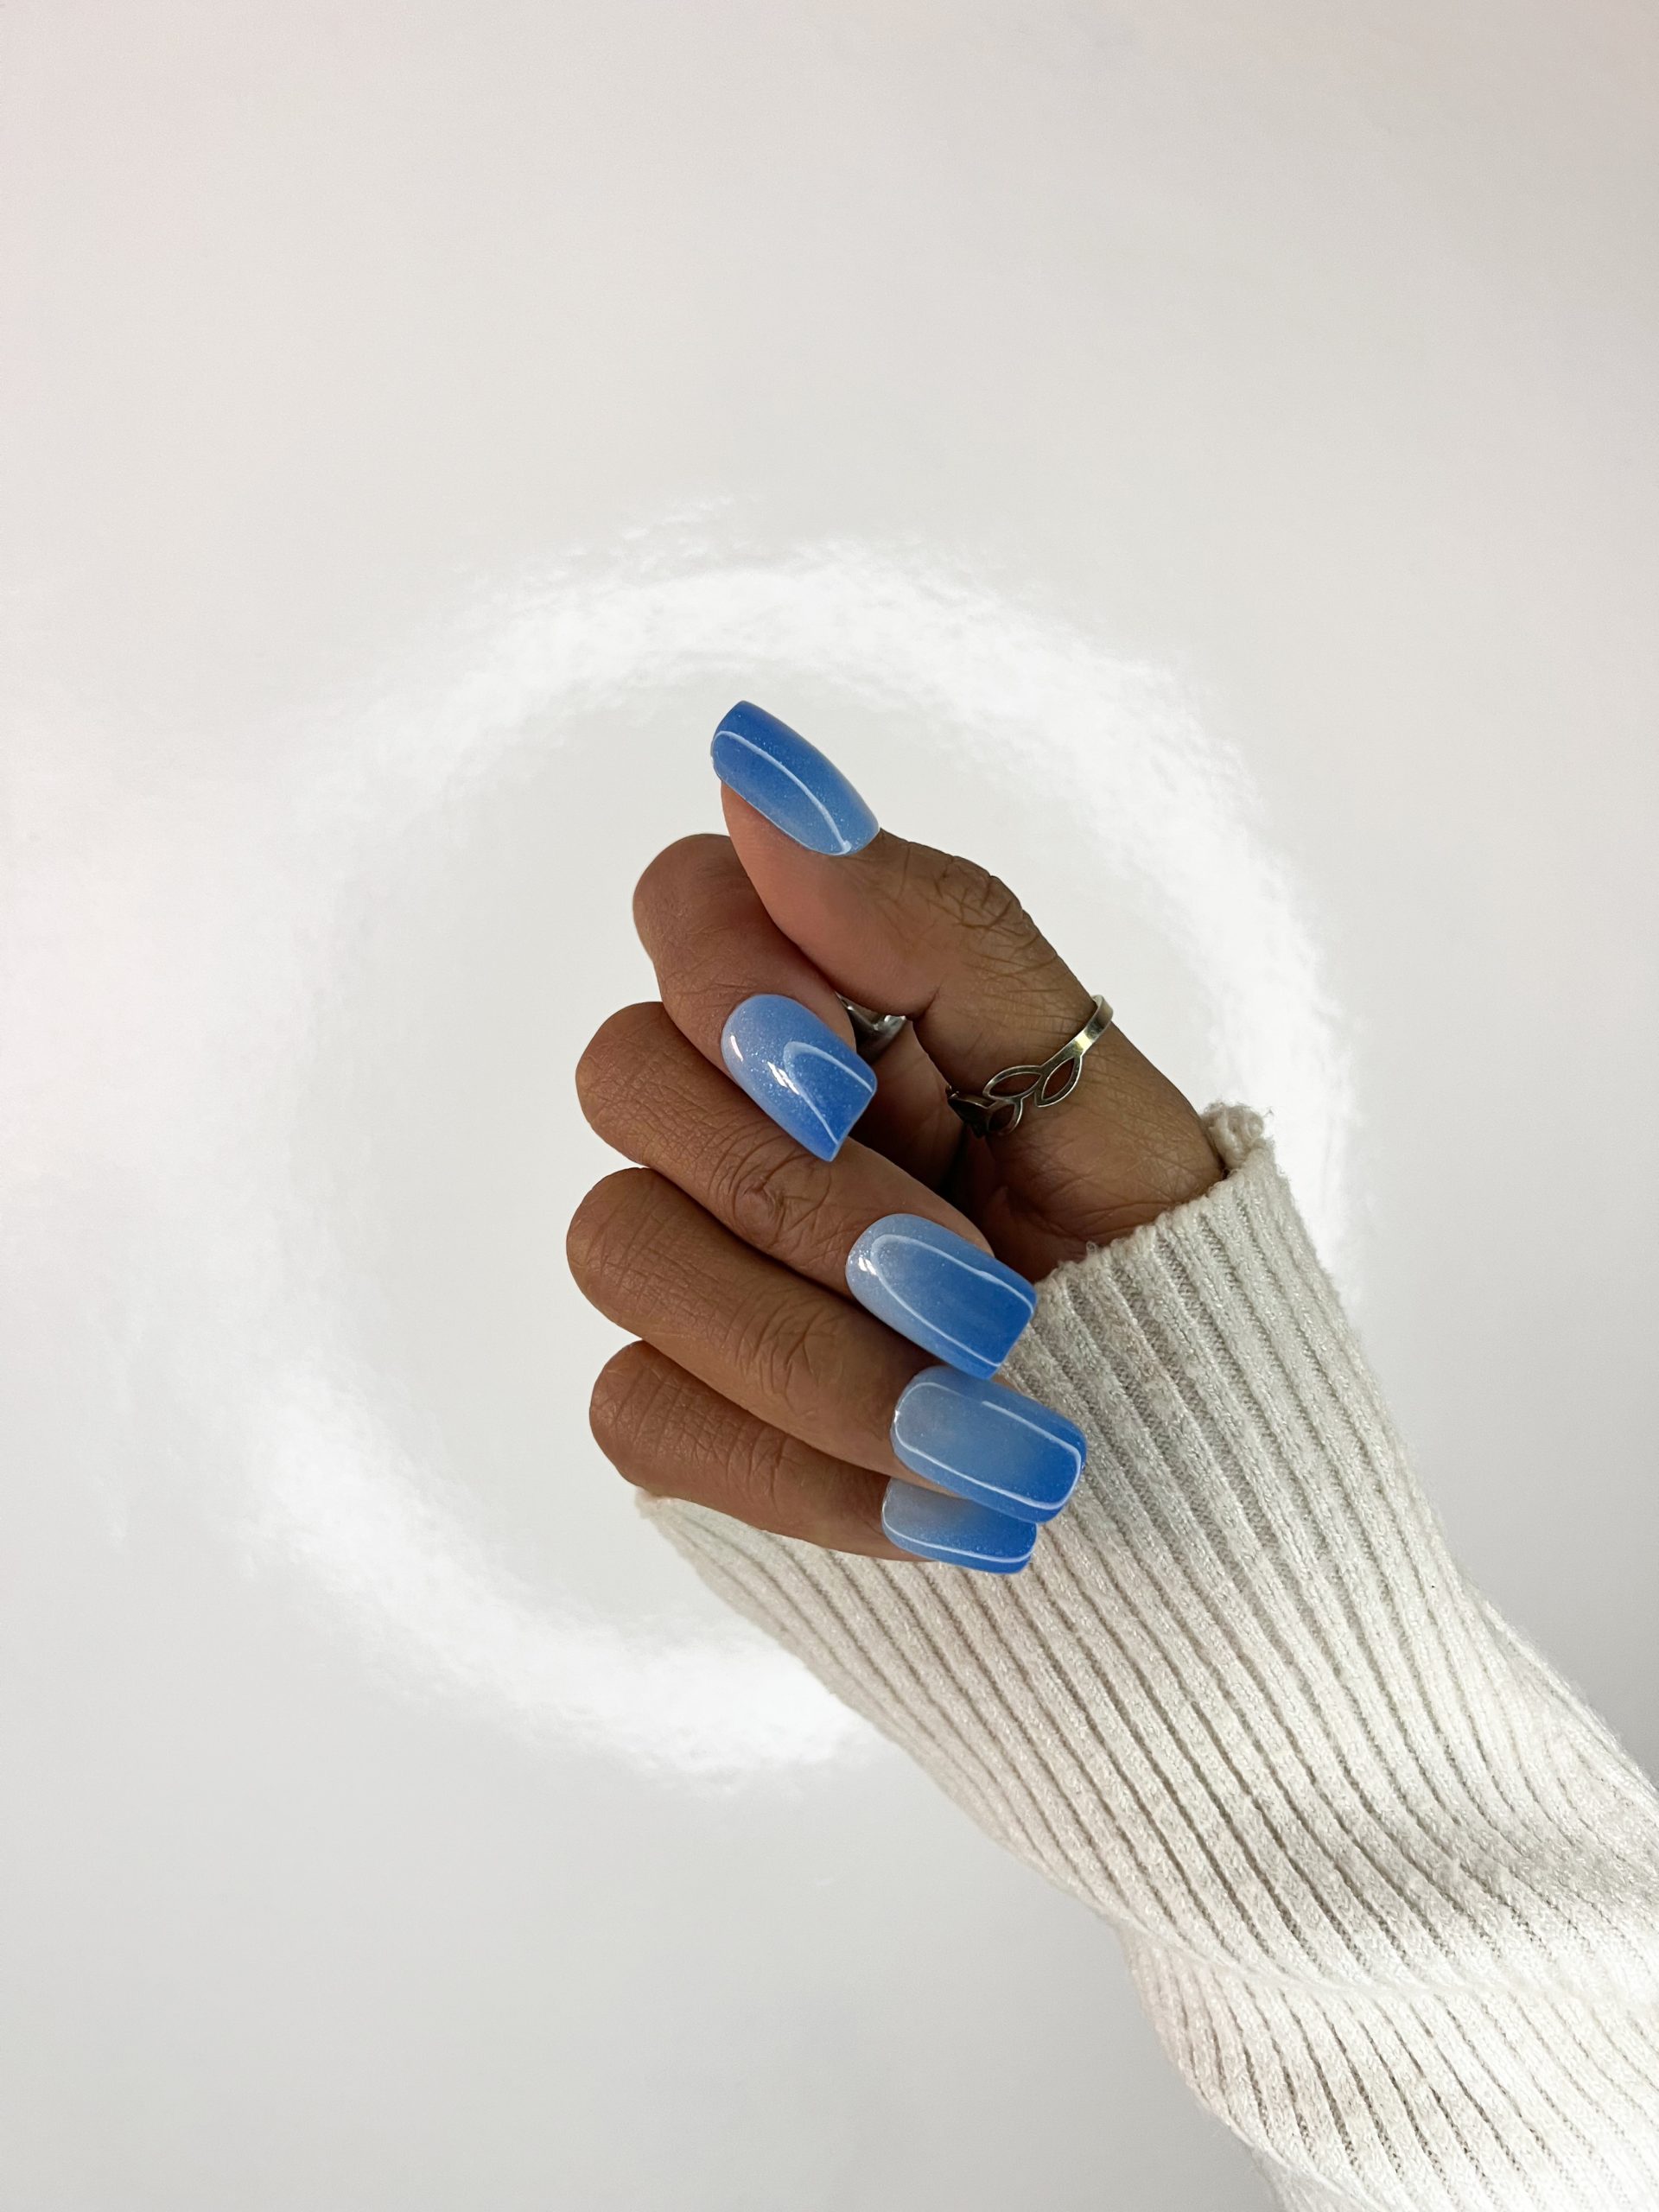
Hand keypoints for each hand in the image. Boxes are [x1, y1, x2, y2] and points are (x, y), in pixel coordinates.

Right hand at [569, 704, 1220, 1570]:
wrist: (1185, 1475)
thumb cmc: (1144, 1252)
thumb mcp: (1088, 1084)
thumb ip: (933, 927)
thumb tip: (757, 759)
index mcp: (838, 1007)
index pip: (687, 905)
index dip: (732, 977)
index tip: (849, 1077)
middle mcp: (736, 1113)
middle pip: (629, 1077)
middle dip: (805, 1195)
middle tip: (979, 1297)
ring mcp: (692, 1258)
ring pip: (622, 1248)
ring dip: (817, 1351)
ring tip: (995, 1434)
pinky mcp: (680, 1404)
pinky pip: (642, 1415)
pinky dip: (799, 1471)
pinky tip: (939, 1510)